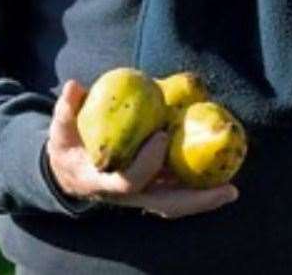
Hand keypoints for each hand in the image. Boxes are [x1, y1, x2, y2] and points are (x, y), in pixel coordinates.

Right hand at [46, 79, 238, 217]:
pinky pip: (177, 192)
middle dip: (195, 200)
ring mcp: (142, 195)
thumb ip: (66, 110)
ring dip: (203, 198)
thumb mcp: (61, 130)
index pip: (129, 181)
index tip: (161, 136)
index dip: (146, 163)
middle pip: (165, 204)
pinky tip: (222, 178)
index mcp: (104, 182)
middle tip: (227, 189)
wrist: (69, 172)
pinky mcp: (152, 190)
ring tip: (230, 188)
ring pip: (175, 202)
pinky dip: (198, 188)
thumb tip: (74, 86)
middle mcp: (128, 195)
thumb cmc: (69, 146)